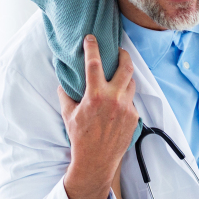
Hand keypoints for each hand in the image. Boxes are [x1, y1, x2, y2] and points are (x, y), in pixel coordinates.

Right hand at [59, 37, 138, 198]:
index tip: (91, 37)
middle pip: (126, 67)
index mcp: (95, 95)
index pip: (94, 63)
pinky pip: (131, 100)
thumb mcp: (68, 114)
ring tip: (119, 75)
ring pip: (131, 83)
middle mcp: (114, 99)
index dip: (92, 47)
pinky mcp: (134, 117)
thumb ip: (66, 95)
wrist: (96, 161)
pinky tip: (117, 102)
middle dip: (124, 55)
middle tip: (119, 51)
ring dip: (125, 77)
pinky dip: (125, 98)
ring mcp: (127, 108)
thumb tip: (63, 82)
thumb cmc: (80, 137)